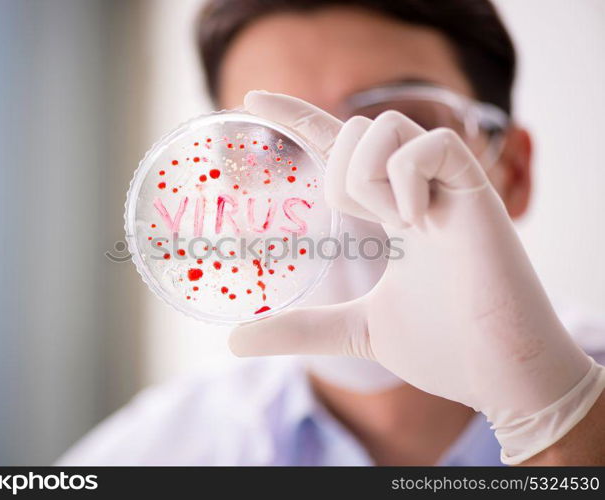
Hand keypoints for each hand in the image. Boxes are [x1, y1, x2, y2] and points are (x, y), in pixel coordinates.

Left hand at [230, 90, 604, 463]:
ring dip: (369, 177)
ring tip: (397, 224)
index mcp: (392, 210)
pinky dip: (407, 181)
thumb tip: (235, 342)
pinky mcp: (477, 193)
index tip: (252, 100)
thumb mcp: (355, 331)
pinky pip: (428, 147)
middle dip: (338, 172)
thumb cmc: (442, 348)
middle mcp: (417, 190)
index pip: (337, 147)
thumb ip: (301, 328)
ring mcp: (447, 188)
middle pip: (357, 127)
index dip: (296, 118)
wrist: (500, 376)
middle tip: (365, 221)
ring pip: (385, 127)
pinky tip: (418, 223)